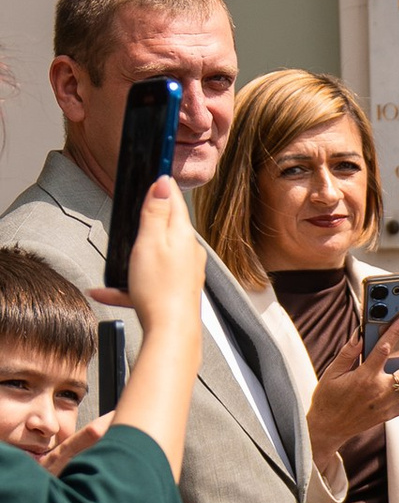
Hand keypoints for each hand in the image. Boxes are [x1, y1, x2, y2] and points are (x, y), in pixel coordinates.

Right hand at [110, 182, 203, 325]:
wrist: (170, 332)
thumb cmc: (159, 289)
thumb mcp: (150, 242)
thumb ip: (155, 213)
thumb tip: (163, 183)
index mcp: (183, 235)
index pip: (174, 200)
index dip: (162, 184)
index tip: (155, 170)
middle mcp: (189, 252)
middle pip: (166, 227)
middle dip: (146, 221)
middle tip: (132, 212)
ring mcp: (184, 272)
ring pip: (153, 256)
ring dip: (131, 258)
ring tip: (115, 264)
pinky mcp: (175, 291)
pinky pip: (148, 282)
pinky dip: (129, 285)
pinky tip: (106, 292)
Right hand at [306, 316, 398, 470]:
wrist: (327, 428)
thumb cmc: (328, 399)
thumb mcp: (332, 372)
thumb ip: (349, 352)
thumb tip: (360, 333)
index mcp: (365, 377)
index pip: (385, 348)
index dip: (397, 330)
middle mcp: (380, 391)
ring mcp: (388, 404)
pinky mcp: (390, 414)